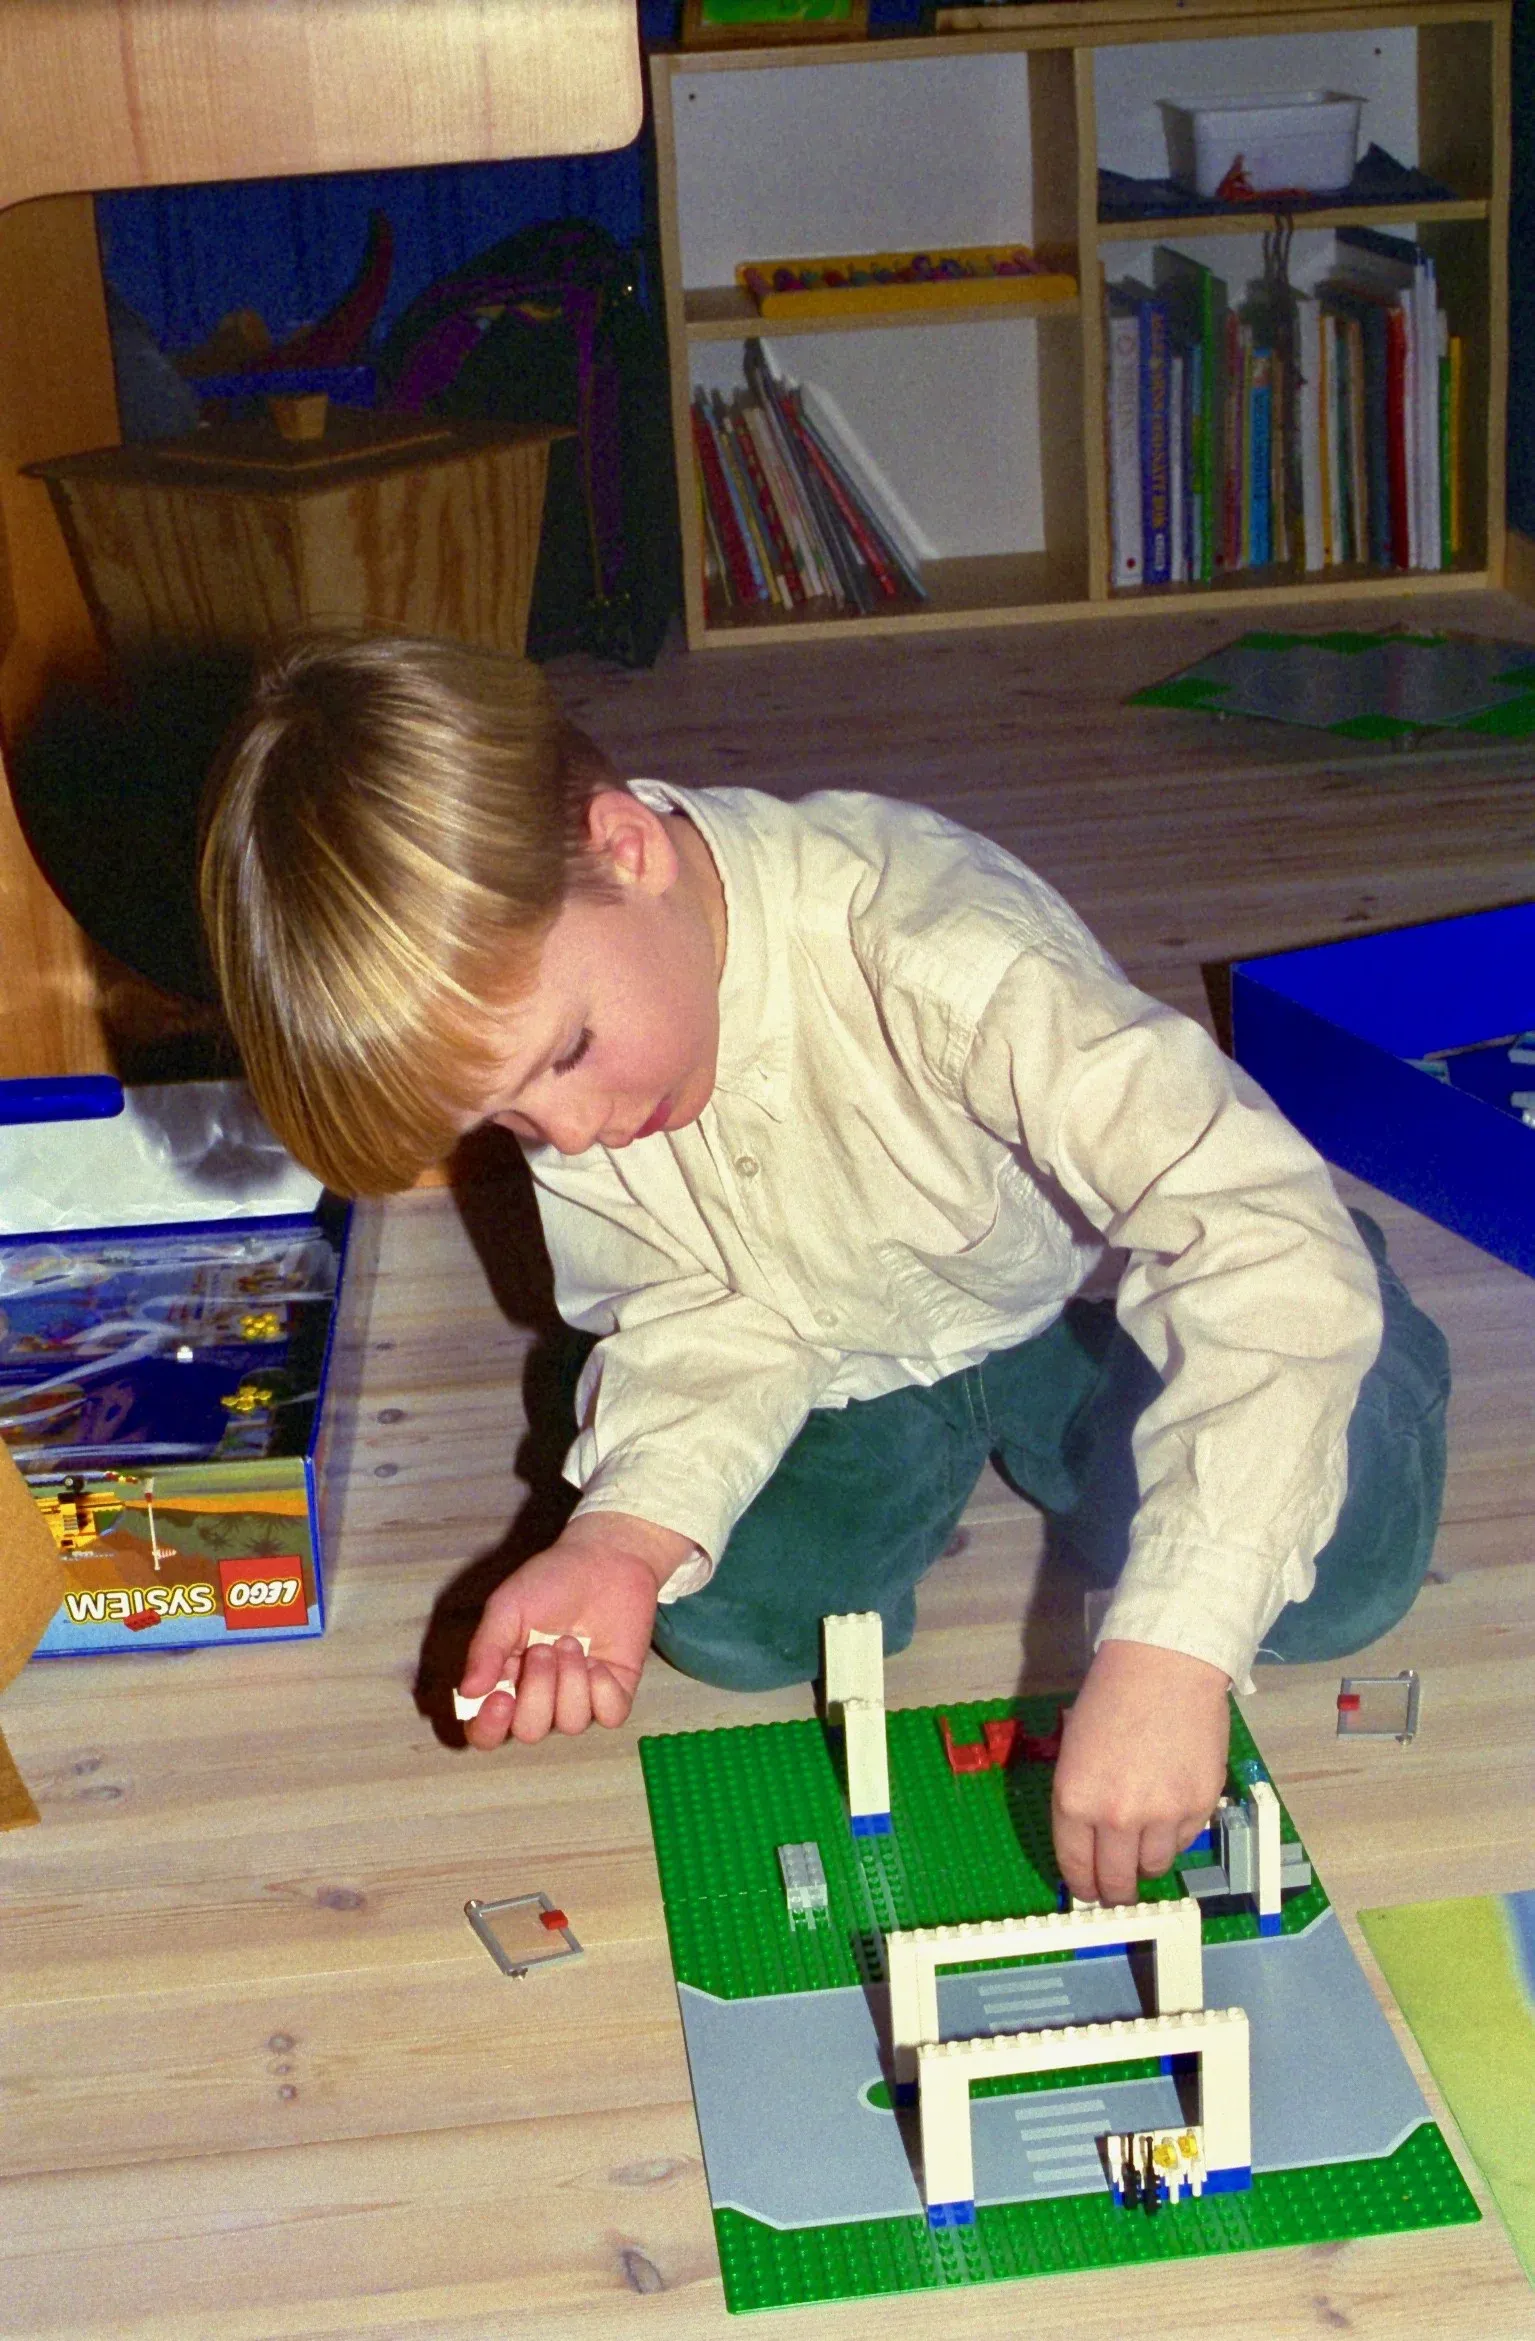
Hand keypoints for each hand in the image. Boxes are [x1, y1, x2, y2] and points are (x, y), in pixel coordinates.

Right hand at [458, 1511, 692, 1747]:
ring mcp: (579, 1698)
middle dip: (538, 1689)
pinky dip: (604, 1689)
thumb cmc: (550, 1582)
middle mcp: (541, 1699)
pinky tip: (599, 1661)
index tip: (502, 1698)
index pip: (487, 1732)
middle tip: (545, 1647)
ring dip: (571, 1680)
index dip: (490, 1727)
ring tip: (572, 1642)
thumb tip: (468, 1693)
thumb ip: (486, 1649)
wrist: (605, 1560)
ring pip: (570, 1723)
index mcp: (506, 1683)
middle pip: (530, 1731)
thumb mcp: (507, 1608)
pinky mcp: (616, 1692)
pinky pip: (610, 1715)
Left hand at [1051, 1638, 1230, 1905]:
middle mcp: (1117, 1817)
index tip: (1090, 1892)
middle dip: (1116, 1891)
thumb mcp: (1074, 1753)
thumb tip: (1090, 1846)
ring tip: (1146, 1842)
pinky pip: (1185, 1842)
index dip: (1084, 1886)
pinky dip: (1176, 1835)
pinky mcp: (1198, 1807)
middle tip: (1119, 1890)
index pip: (1076, 1867)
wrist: (1164, 1666)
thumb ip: (1081, 1803)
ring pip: (1154, 1867)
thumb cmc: (1111, 1699)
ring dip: (1147, 1861)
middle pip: (1117, 1882)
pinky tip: (1170, 1811)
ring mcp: (1162, 1815)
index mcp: (1074, 1800)